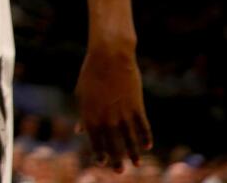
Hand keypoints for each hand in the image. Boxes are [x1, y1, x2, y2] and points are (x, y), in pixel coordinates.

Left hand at [76, 47, 151, 171]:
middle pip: (113, 142)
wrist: (109, 56)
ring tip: (136, 165)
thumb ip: (83, 114)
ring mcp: (122, 111)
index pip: (95, 139)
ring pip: (129, 137)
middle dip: (116, 158)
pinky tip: (147, 146)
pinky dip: (145, 136)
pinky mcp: (136, 105)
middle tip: (119, 172)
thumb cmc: (91, 74)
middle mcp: (106, 115)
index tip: (102, 163)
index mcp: (90, 113)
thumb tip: (79, 131)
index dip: (99, 152)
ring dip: (132, 152)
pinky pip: (142, 125)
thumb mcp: (81, 94)